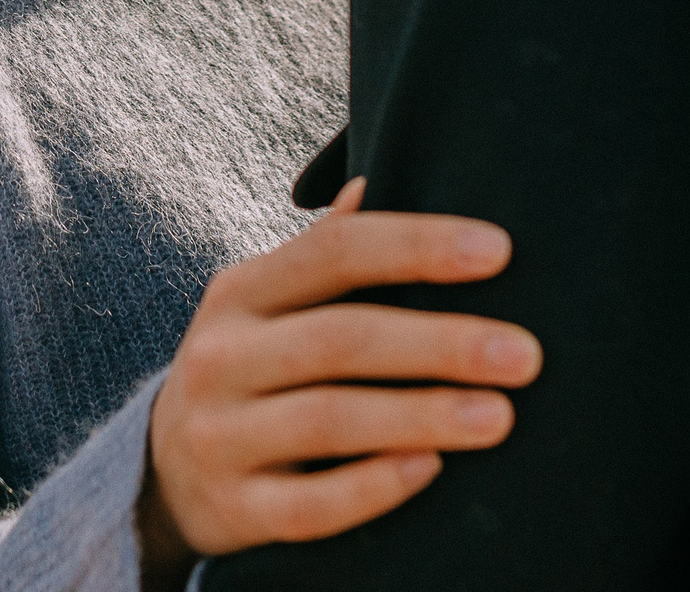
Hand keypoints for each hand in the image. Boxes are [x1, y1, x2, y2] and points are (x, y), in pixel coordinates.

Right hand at [137, 180, 541, 579]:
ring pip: (328, 421)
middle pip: (342, 339)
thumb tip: (371, 180)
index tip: (500, 252)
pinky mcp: (229, 510)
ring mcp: (218, 436)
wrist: (164, 473)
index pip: (336, 252)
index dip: (418, 246)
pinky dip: (372, 487)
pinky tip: (430, 469)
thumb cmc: (251, 367)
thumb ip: (323, 251)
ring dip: (422, 415)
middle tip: (525, 355)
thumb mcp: (268, 303)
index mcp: (241, 292)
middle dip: (441, 342)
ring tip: (500, 417)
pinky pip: (307, 506)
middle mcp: (220, 357)